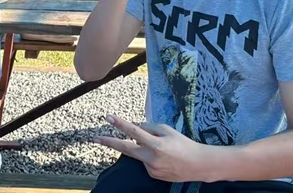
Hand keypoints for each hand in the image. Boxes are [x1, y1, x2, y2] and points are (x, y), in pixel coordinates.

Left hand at [95, 115, 213, 182]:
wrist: (197, 165)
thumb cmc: (183, 144)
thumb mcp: (167, 130)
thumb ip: (149, 128)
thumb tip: (134, 128)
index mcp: (155, 145)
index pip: (133, 131)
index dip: (120, 123)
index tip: (109, 117)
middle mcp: (151, 159)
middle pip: (125, 148)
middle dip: (109, 142)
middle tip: (95, 138)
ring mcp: (150, 169)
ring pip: (138, 154)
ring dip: (142, 148)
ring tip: (163, 149)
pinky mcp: (152, 175)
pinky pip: (145, 162)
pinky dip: (149, 156)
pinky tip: (163, 158)